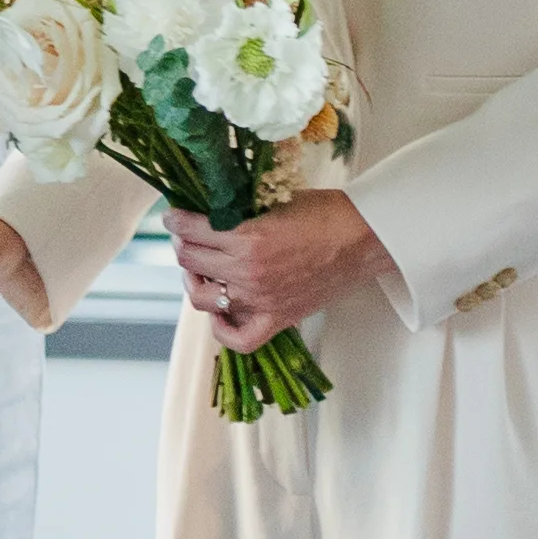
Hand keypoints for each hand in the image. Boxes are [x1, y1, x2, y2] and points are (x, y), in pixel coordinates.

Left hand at [170, 192, 388, 353]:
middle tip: (186, 236)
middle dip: (183, 244)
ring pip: (205, 298)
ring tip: (199, 268)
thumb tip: (211, 211)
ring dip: (194, 280)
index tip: (174, 217)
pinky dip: (222, 328)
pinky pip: (238, 338)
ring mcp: (261, 300)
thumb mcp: (274, 200)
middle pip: (191, 262)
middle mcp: (248, 273)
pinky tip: (219, 311)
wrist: (364, 238)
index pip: (191, 231)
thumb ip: (240, 211)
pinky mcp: (278, 319)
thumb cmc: (325, 212)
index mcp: (246, 238)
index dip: (176, 221)